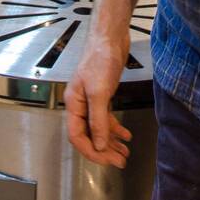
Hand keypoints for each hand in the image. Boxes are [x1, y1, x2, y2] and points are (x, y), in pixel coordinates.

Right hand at [65, 29, 132, 167]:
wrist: (110, 37)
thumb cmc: (100, 59)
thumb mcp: (99, 92)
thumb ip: (98, 120)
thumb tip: (99, 144)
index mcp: (73, 104)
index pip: (77, 136)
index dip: (91, 151)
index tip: (107, 161)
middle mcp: (80, 105)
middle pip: (89, 135)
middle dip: (104, 150)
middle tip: (120, 161)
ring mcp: (91, 100)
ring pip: (99, 128)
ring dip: (111, 142)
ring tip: (125, 153)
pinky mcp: (103, 95)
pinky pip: (106, 118)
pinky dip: (116, 128)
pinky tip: (126, 136)